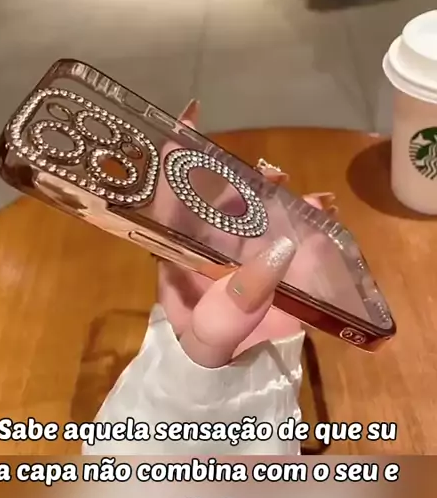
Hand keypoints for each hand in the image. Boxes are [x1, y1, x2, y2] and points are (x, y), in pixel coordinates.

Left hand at [158, 100, 336, 367]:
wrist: (228, 378)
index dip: (176, 158)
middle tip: (274, 174)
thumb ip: (231, 309)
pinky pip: (295, 233)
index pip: (171, 200)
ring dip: (286, 199)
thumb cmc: (202, 353)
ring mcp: (245, 250)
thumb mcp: (208, 339)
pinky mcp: (275, 262)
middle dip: (248, 178)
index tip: (190, 118)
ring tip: (314, 201)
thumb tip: (276, 255)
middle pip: (225, 197)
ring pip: (264, 211)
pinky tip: (326, 215)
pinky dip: (313, 221)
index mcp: (179, 254)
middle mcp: (211, 243)